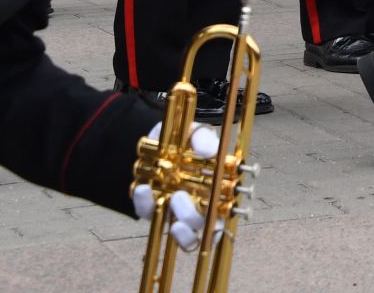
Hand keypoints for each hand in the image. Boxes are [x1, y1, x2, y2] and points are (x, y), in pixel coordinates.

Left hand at [132, 123, 219, 251]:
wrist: (156, 143)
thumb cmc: (183, 140)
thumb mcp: (194, 133)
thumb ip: (202, 138)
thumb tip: (209, 150)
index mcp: (218, 187)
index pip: (230, 209)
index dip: (227, 213)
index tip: (219, 203)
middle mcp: (203, 206)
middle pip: (210, 229)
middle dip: (193, 217)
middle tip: (179, 197)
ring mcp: (180, 214)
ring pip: (190, 241)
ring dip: (183, 234)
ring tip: (170, 210)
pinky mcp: (157, 214)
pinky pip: (152, 219)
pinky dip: (146, 205)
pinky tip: (143, 189)